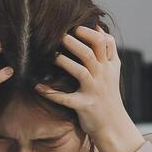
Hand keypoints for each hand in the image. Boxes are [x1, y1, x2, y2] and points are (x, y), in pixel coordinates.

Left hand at [37, 25, 143, 151]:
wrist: (114, 126)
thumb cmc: (109, 95)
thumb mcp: (113, 71)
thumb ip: (108, 51)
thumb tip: (97, 26)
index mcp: (110, 66)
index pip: (105, 42)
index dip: (90, 31)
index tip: (76, 25)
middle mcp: (103, 76)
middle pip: (91, 53)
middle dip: (75, 42)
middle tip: (60, 35)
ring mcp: (94, 91)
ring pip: (80, 72)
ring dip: (64, 62)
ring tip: (52, 55)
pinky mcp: (85, 106)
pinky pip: (65, 99)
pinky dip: (50, 93)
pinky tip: (37, 87)